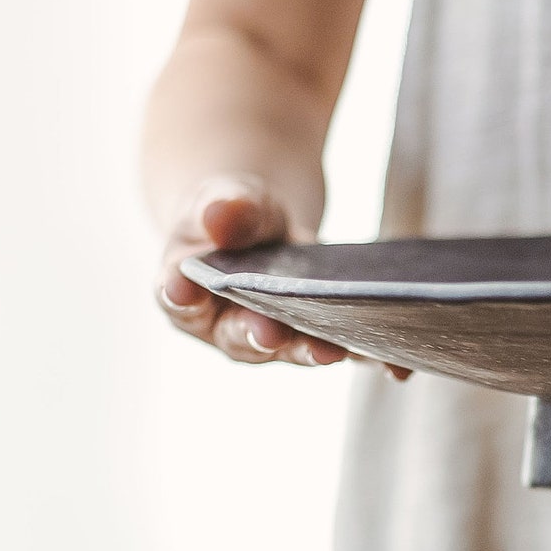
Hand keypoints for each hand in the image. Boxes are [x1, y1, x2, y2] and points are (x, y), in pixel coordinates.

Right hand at [156, 177, 346, 366]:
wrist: (262, 225)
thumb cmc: (232, 213)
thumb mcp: (227, 198)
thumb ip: (225, 208)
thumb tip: (221, 215)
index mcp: (184, 289)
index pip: (176, 296)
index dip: (179, 295)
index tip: (183, 291)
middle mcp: (222, 325)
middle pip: (236, 335)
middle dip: (255, 334)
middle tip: (270, 333)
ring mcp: (268, 337)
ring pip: (285, 349)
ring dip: (306, 350)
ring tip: (327, 349)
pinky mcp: (306, 338)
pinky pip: (327, 345)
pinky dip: (349, 349)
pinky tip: (373, 352)